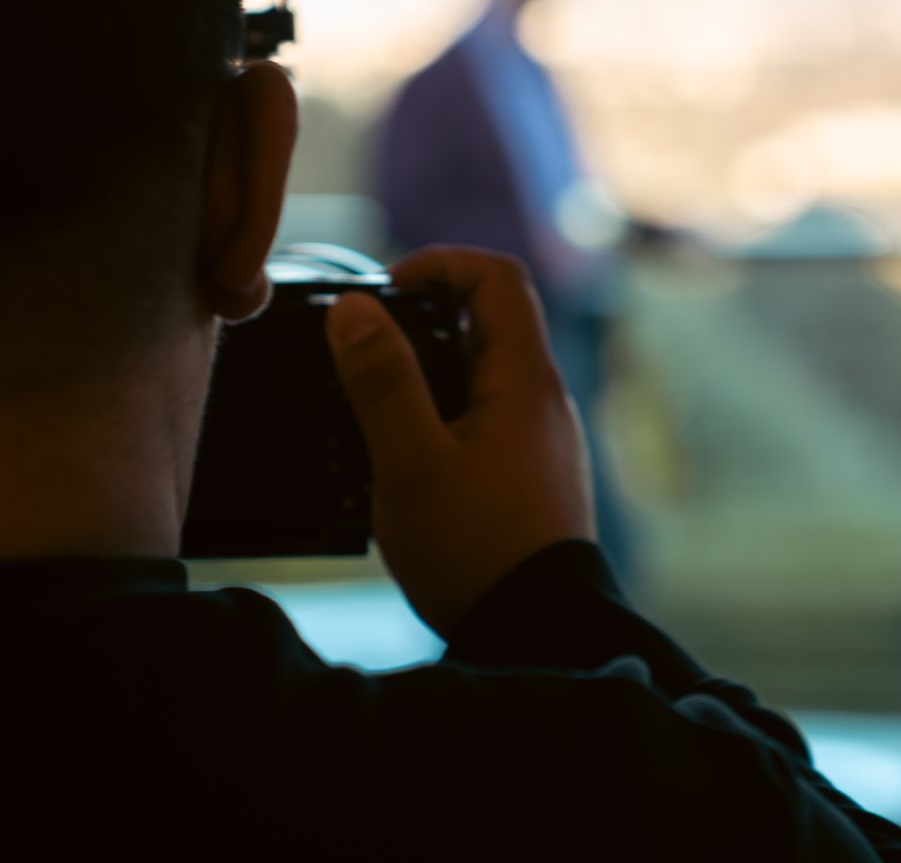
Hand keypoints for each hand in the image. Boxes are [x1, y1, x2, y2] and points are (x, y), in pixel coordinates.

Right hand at [325, 247, 596, 637]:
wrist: (536, 637)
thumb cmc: (476, 554)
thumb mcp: (412, 464)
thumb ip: (382, 382)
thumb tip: (355, 309)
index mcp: (527, 381)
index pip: (498, 278)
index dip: (440, 263)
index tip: (385, 288)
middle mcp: (546, 401)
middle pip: (490, 321)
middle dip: (424, 317)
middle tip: (365, 345)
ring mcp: (543, 441)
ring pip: (486, 372)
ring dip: (430, 368)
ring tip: (375, 405)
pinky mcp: (533, 477)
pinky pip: (489, 416)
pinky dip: (445, 412)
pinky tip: (406, 455)